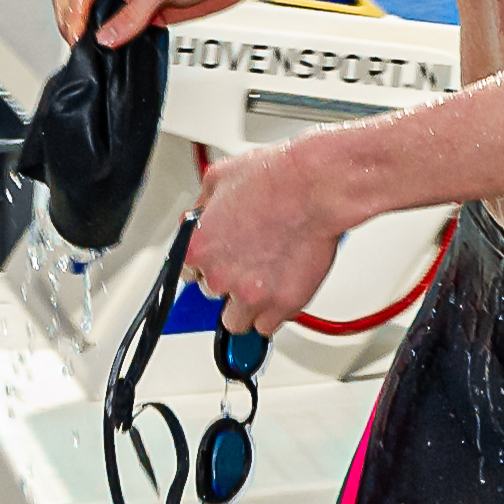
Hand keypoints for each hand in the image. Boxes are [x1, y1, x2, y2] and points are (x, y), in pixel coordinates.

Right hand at [52, 0, 259, 46]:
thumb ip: (135, 10)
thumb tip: (107, 36)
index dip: (76, 17)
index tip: (80, 38)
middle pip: (79, 4)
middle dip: (75, 25)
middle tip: (84, 48)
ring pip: (97, 20)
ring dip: (93, 36)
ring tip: (97, 55)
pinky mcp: (147, 13)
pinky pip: (121, 30)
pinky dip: (115, 43)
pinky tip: (117, 53)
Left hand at [185, 136, 349, 335]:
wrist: (316, 186)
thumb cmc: (275, 178)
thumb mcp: (219, 178)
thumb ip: (202, 207)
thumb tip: (199, 217)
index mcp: (196, 248)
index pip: (187, 273)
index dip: (208, 264)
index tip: (221, 261)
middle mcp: (218, 277)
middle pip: (213, 294)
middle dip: (230, 279)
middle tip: (252, 259)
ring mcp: (250, 295)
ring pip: (236, 320)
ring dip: (248, 304)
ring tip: (266, 278)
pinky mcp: (281, 304)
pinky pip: (268, 325)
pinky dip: (275, 312)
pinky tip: (282, 288)